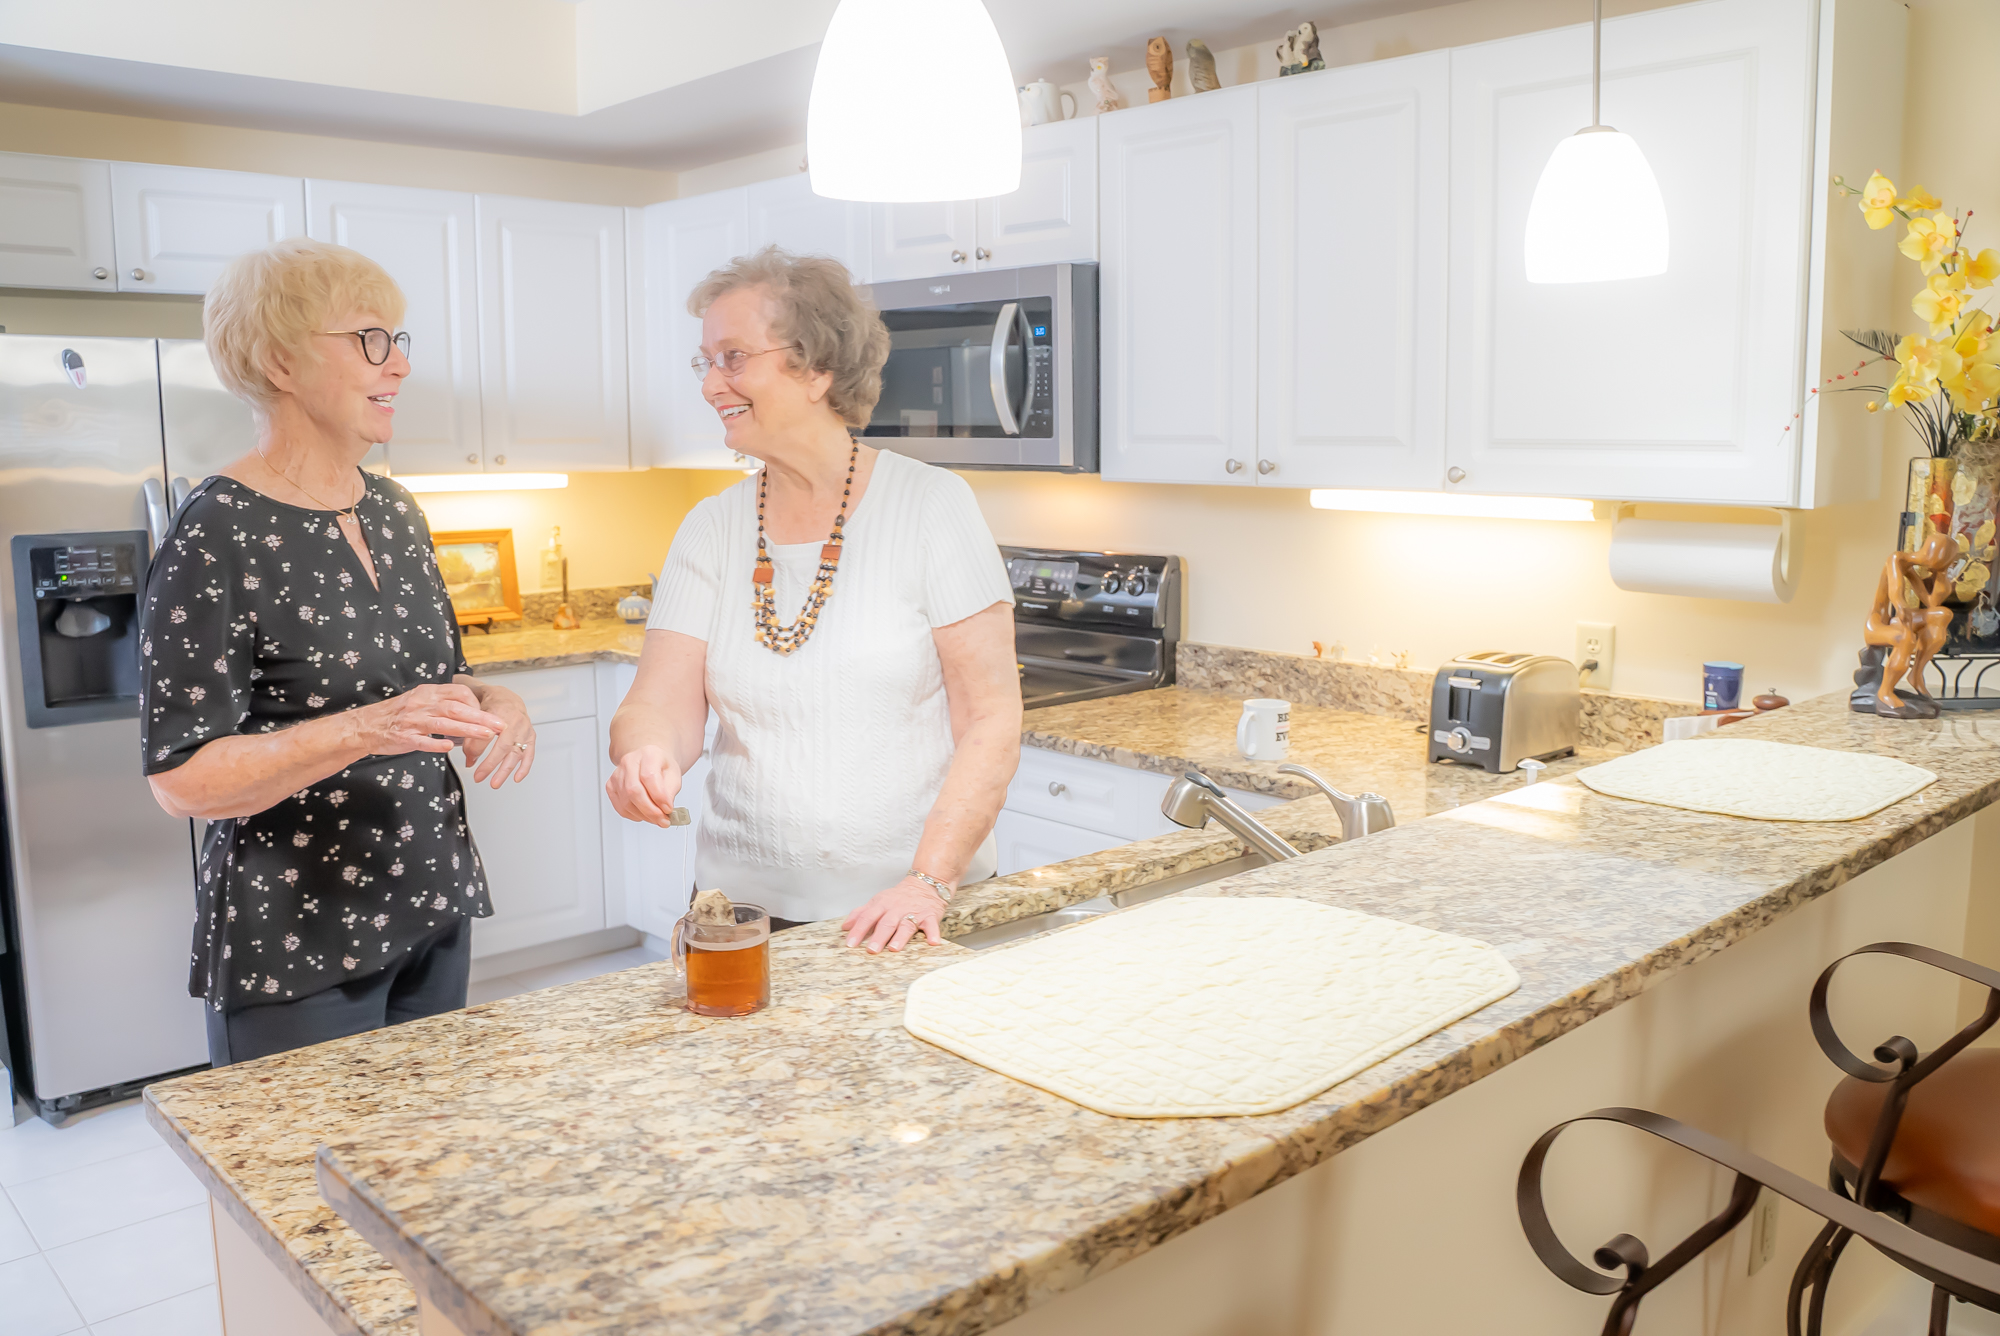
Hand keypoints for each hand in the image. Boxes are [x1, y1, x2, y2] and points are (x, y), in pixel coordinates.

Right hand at [350, 684, 507, 758]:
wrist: (365, 725)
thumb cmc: (397, 715)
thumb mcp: (421, 700)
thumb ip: (443, 703)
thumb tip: (470, 710)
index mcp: (428, 693)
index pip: (459, 693)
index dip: (477, 704)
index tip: (490, 715)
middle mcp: (421, 704)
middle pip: (456, 708)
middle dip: (481, 717)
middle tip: (500, 725)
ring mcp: (411, 721)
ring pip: (442, 724)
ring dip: (466, 729)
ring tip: (485, 735)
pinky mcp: (403, 737)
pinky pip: (421, 741)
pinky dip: (435, 744)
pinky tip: (448, 748)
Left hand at [460, 687, 535, 787]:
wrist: (507, 698)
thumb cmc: (490, 706)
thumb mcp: (475, 714)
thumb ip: (470, 734)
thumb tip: (470, 761)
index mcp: (498, 712)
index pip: (486, 734)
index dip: (475, 749)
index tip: (469, 760)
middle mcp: (514, 721)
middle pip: (503, 746)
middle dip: (490, 764)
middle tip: (479, 777)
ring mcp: (524, 729)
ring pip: (516, 753)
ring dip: (505, 770)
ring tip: (495, 783)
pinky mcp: (531, 737)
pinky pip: (529, 754)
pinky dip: (524, 768)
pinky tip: (517, 778)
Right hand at [606, 744, 683, 826]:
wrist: (650, 762)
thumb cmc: (661, 767)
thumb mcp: (674, 775)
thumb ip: (670, 791)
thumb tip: (665, 808)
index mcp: (648, 754)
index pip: (649, 777)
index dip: (659, 797)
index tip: (668, 809)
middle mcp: (629, 762)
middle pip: (634, 791)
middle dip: (650, 811)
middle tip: (663, 820)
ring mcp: (617, 774)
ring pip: (626, 802)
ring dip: (644, 815)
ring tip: (657, 818)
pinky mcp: (611, 786)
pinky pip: (620, 808)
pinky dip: (634, 815)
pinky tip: (644, 814)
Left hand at [842, 876, 947, 953]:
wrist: (924, 884)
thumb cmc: (898, 897)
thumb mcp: (878, 901)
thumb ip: (861, 913)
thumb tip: (844, 927)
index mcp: (882, 905)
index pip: (867, 917)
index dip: (858, 930)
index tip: (850, 944)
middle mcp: (897, 909)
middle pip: (886, 923)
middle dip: (878, 936)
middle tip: (871, 950)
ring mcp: (914, 912)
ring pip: (906, 925)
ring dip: (900, 937)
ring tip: (894, 948)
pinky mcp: (930, 916)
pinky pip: (932, 925)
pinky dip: (933, 933)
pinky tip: (933, 943)